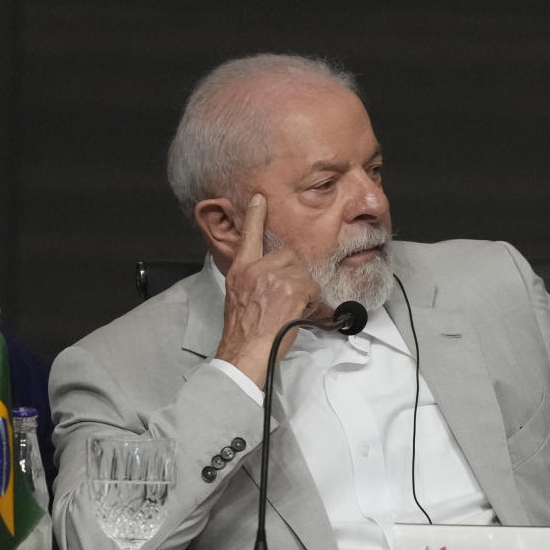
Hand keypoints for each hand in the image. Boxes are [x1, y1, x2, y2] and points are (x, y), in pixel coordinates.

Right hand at [214, 194, 321, 385]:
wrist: (246, 352)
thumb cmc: (244, 333)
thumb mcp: (237, 299)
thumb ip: (251, 281)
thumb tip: (266, 278)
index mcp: (240, 271)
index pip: (248, 236)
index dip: (255, 216)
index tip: (260, 198)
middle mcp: (256, 269)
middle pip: (288, 256)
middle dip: (293, 275)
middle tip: (285, 299)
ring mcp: (274, 277)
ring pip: (302, 272)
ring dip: (303, 290)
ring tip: (289, 309)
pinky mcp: (291, 288)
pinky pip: (312, 287)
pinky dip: (310, 301)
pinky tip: (297, 313)